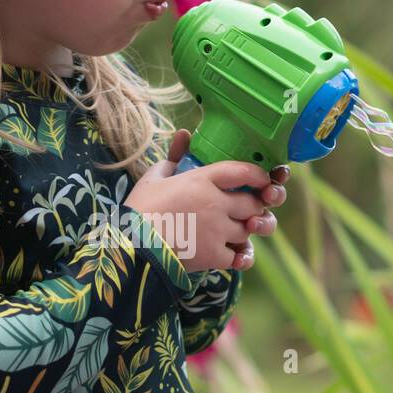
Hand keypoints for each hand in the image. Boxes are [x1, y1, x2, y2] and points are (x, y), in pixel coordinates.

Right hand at [126, 130, 283, 272]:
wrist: (131, 246)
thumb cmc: (140, 209)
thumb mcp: (154, 177)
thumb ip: (174, 156)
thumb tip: (184, 134)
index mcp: (202, 180)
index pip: (244, 172)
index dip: (259, 176)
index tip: (262, 180)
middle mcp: (216, 204)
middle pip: (253, 204)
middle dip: (254, 207)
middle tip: (247, 211)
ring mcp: (217, 231)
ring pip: (248, 230)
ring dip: (245, 232)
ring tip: (234, 232)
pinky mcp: (214, 256)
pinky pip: (240, 257)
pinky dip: (240, 258)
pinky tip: (234, 256)